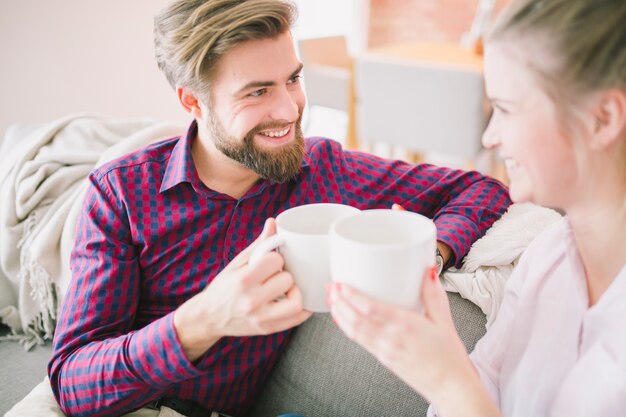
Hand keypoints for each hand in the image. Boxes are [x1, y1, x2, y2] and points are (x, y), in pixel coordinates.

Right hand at [175, 218, 311, 360]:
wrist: (208, 317)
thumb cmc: (224, 287)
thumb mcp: (237, 263)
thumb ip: (258, 245)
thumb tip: (273, 223)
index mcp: (243, 280)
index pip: (276, 261)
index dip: (276, 259)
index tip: (270, 263)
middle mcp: (252, 300)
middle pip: (288, 280)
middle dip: (284, 275)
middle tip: (276, 276)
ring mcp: (260, 318)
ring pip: (296, 302)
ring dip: (294, 292)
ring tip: (285, 290)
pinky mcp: (267, 329)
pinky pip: (296, 319)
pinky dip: (302, 309)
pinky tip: (293, 300)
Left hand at [327, 268, 475, 406]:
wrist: (451, 387)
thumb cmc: (449, 356)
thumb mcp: (444, 319)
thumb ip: (433, 294)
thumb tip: (427, 270)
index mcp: (406, 325)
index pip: (370, 308)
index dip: (351, 296)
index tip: (341, 283)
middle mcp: (391, 338)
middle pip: (356, 319)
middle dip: (339, 302)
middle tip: (330, 287)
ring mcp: (385, 350)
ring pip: (354, 331)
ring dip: (340, 315)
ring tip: (332, 300)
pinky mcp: (383, 359)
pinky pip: (361, 342)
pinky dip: (348, 329)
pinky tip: (342, 320)